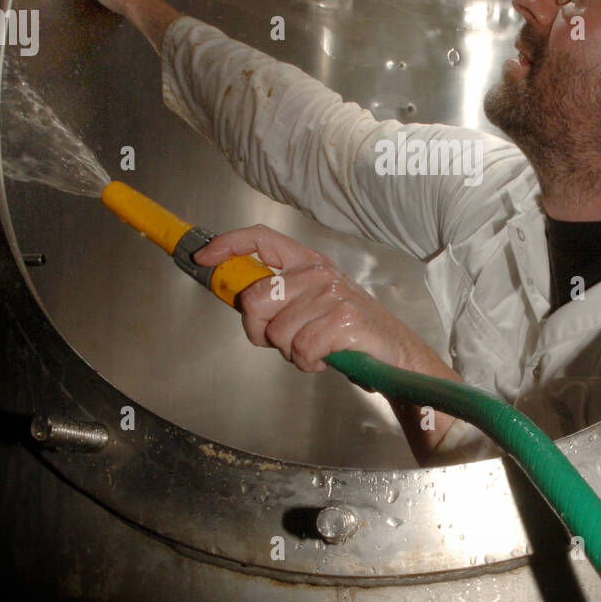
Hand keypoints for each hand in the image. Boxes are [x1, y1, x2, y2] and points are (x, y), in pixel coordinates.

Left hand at [193, 224, 431, 374]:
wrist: (395, 354)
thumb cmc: (348, 333)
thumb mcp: (312, 306)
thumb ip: (280, 299)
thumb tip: (241, 300)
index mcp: (308, 263)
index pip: (262, 239)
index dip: (228, 245)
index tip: (204, 258)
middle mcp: (318, 272)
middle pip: (256, 299)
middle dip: (261, 331)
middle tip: (283, 342)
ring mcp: (332, 293)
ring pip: (277, 332)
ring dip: (292, 352)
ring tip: (316, 348)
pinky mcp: (343, 318)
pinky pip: (301, 349)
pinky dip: (310, 362)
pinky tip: (327, 357)